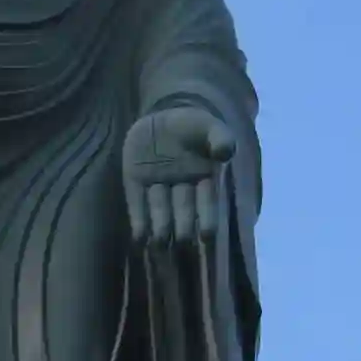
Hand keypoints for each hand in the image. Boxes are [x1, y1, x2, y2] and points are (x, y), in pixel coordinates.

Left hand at [123, 105, 236, 247]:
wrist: (163, 116)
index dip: (208, 218)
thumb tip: (225, 152)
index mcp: (204, 178)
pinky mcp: (134, 182)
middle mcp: (181, 187)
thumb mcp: (210, 127)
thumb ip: (220, 138)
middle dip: (183, 226)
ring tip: (160, 244)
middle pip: (183, 209)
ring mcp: (156, 186)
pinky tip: (139, 238)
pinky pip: (137, 203)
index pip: (207, 201)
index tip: (208, 236)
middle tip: (183, 243)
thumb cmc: (192, 126)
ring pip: (160, 209)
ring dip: (160, 227)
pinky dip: (138, 220)